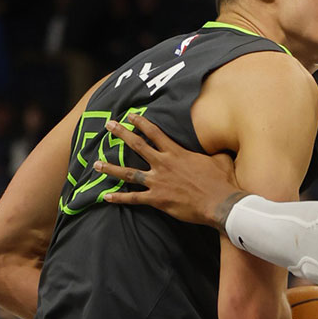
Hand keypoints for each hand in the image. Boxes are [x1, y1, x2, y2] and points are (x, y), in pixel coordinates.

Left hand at [94, 115, 241, 227]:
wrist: (219, 203)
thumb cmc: (221, 180)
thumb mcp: (220, 158)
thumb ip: (213, 151)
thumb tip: (219, 145)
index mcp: (177, 152)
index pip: (154, 133)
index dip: (141, 122)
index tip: (130, 115)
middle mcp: (163, 164)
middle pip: (137, 146)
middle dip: (121, 134)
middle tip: (108, 126)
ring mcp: (158, 182)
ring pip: (129, 173)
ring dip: (111, 168)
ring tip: (96, 163)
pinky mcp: (157, 199)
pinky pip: (133, 198)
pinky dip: (119, 198)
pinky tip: (106, 197)